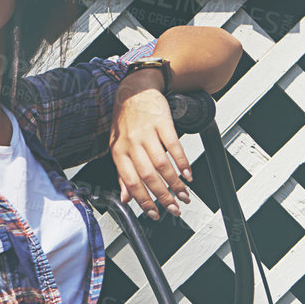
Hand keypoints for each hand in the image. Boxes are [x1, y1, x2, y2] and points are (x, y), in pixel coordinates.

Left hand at [110, 72, 190, 219]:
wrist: (134, 90)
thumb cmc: (125, 120)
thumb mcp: (117, 146)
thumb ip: (122, 173)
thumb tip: (126, 198)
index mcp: (118, 153)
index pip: (130, 183)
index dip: (143, 201)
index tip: (154, 213)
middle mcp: (131, 144)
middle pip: (148, 177)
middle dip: (163, 196)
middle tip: (174, 208)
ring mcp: (147, 133)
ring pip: (162, 165)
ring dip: (175, 183)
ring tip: (184, 194)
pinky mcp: (162, 123)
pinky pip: (174, 146)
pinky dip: (182, 162)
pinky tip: (188, 174)